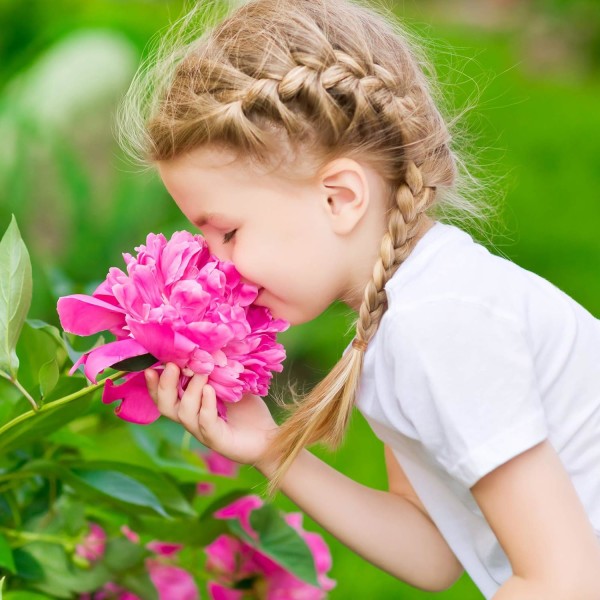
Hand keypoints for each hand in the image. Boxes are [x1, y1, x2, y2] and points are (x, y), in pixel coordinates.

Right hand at [144, 363, 278, 468]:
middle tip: (171, 366)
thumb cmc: (248, 410)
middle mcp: (192, 419)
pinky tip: (210, 391)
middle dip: (165, 385)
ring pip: (184, 413)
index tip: (151, 365)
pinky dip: (206, 405)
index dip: (154, 383)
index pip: (165, 396)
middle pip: (166, 406)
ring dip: (190, 390)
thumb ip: (218, 370)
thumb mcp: (231, 384)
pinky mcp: (217, 440)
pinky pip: (206, 423)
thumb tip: (209, 346)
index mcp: (191, 405)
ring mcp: (203, 431)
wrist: (269, 438)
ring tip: (201, 373)